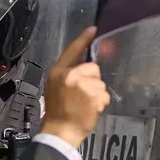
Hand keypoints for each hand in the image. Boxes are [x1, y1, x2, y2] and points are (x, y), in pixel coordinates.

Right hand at [41, 27, 109, 148]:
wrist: (61, 131)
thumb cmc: (57, 109)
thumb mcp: (54, 85)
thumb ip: (67, 73)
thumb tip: (84, 63)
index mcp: (58, 71)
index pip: (72, 50)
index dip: (83, 39)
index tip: (93, 29)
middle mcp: (71, 75)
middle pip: (93, 68)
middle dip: (91, 79)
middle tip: (81, 95)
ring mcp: (84, 86)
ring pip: (100, 83)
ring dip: (96, 93)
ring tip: (84, 104)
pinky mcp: (95, 96)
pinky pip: (105, 95)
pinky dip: (101, 103)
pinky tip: (90, 110)